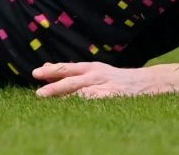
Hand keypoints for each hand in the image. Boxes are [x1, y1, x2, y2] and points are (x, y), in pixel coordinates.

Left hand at [32, 62, 161, 97]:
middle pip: (71, 81)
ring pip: (81, 93)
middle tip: (39, 94)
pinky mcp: (112, 98)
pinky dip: (83, 106)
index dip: (51, 70)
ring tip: (53, 104)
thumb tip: (46, 68)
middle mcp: (95, 75)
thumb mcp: (92, 70)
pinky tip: (73, 111)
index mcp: (89, 67)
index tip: (35, 73)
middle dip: (54, 87)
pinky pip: (95, 103)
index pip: (66, 68)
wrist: (143, 82)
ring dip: (66, 99)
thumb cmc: (112, 77)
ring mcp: (104, 87)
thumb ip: (71, 71)